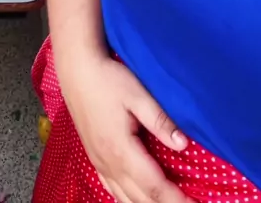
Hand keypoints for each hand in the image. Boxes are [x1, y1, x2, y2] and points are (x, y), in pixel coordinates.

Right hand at [62, 55, 193, 202]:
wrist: (77, 70)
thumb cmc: (108, 79)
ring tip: (168, 201)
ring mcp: (99, 163)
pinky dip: (128, 199)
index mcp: (122, 150)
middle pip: (141, 199)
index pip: (154, 187)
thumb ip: (160, 121)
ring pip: (125, 199)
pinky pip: (112, 190)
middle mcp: (109, 163)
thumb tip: (184, 144)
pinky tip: (137, 198)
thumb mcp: (138, 95)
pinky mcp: (94, 158)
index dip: (176, 200)